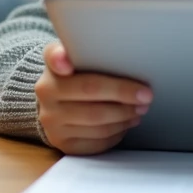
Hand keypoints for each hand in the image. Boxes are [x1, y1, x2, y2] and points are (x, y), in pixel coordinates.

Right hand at [34, 41, 152, 154]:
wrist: (57, 103)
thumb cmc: (77, 77)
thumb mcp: (75, 57)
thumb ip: (83, 49)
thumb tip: (107, 50)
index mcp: (50, 69)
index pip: (56, 60)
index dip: (60, 61)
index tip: (67, 64)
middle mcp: (46, 96)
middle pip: (89, 93)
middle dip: (123, 95)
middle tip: (146, 96)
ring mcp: (52, 123)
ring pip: (96, 123)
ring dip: (124, 117)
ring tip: (140, 109)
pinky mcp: (63, 143)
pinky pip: (96, 142)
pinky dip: (117, 133)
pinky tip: (126, 123)